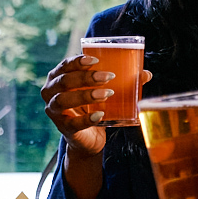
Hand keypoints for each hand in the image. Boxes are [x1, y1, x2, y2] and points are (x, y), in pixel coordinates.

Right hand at [40, 53, 150, 198]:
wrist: (89, 138)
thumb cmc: (94, 106)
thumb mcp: (103, 91)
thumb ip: (122, 82)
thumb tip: (146, 74)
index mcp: (58, 77)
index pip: (64, 65)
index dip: (77, 61)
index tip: (95, 60)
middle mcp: (51, 92)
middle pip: (64, 81)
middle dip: (85, 77)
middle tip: (108, 77)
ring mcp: (54, 111)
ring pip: (63, 100)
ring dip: (85, 95)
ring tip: (107, 94)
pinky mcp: (64, 128)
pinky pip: (72, 123)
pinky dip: (87, 119)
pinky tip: (100, 115)